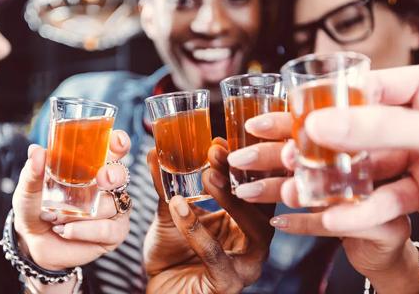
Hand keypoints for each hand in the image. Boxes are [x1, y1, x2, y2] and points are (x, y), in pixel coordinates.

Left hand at [12, 130, 131, 270]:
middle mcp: (107, 186)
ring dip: (81, 212)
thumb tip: (36, 151)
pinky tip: (66, 231)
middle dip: (114, 175)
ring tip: (57, 218)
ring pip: (110, 205)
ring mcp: (113, 210)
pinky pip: (108, 229)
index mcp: (92, 166)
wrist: (32, 241)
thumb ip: (33, 171)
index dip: (119, 143)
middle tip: (101, 179)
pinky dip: (85, 230)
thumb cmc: (35, 208)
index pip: (113, 150)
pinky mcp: (113, 234)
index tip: (115, 142)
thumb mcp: (30, 188)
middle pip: (121, 174)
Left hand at [144, 138, 274, 293]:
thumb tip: (154, 150)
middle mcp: (256, 242)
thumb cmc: (172, 255)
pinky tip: (180, 207)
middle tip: (218, 151)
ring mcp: (248, 265)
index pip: (256, 187)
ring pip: (255, 230)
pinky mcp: (230, 284)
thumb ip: (168, 185)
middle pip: (264, 204)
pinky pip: (217, 256)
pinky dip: (198, 230)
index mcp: (248, 221)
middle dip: (243, 174)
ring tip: (207, 177)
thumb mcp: (171, 213)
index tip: (220, 139)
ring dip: (232, 200)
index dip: (244, 162)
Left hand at [228, 114, 418, 293]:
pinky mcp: (388, 225)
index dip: (283, 123)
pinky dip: (304, 223)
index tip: (251, 125)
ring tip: (248, 192)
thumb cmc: (351, 204)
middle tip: (239, 159)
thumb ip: (301, 160)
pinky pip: (340, 224)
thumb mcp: (326, 178)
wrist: (385, 247)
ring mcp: (387, 192)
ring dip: (282, 189)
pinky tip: (277, 222)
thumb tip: (252, 148)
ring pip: (326, 187)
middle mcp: (376, 160)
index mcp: (360, 142)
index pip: (318, 126)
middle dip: (274, 154)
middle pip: (319, 151)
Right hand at [298, 60, 418, 239]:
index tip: (297, 116)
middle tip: (290, 155)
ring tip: (303, 190)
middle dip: (326, 147)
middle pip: (362, 130)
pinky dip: (364, 209)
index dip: (330, 102)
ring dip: (337, 183)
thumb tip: (323, 123)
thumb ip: (382, 126)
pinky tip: (340, 217)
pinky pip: (386, 197)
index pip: (370, 88)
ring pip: (369, 167)